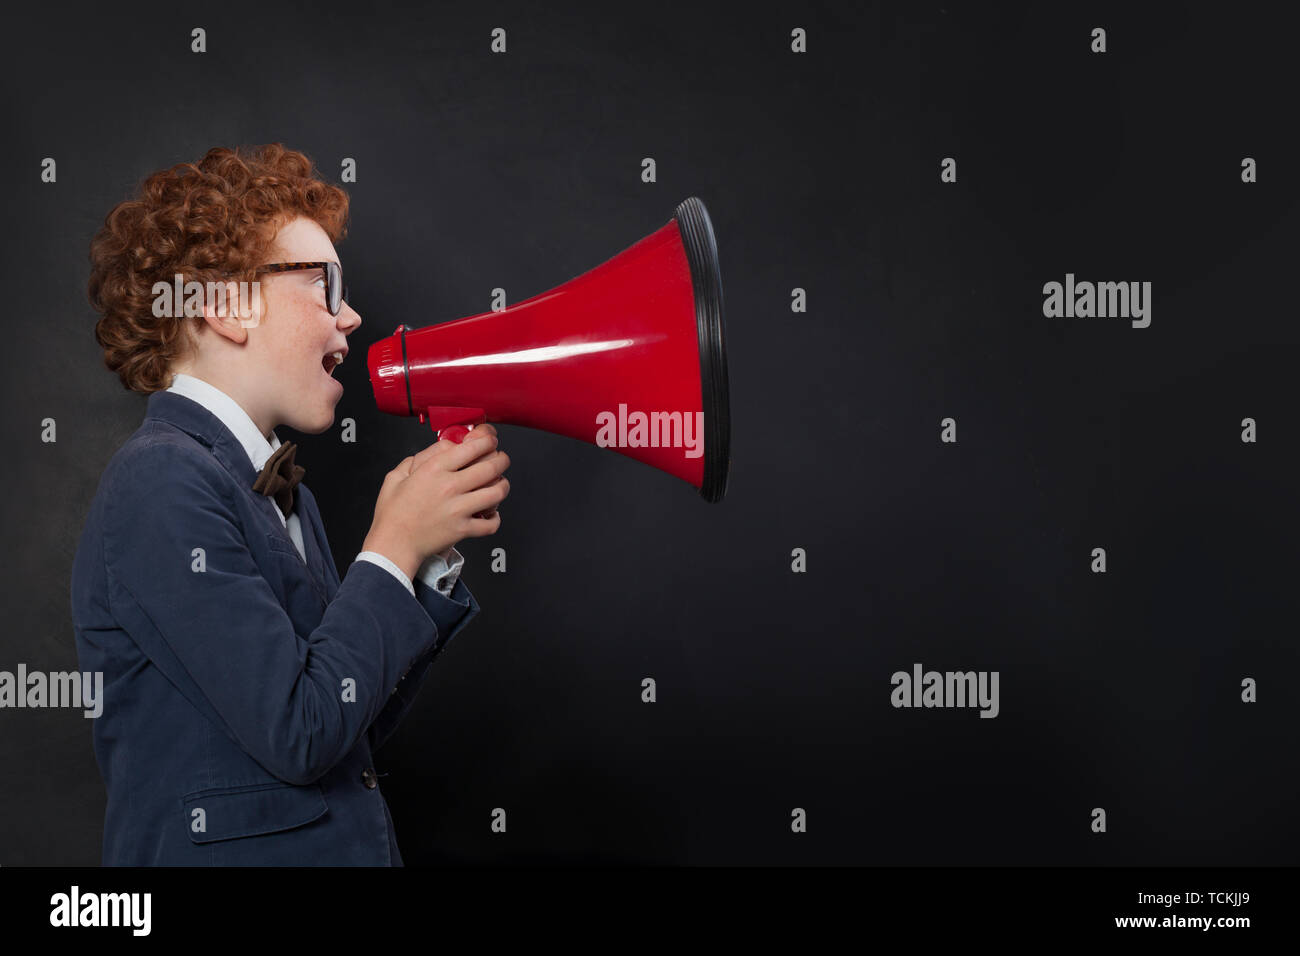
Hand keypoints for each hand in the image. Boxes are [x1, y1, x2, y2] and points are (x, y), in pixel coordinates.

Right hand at [362, 424, 509, 579]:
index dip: (487, 441)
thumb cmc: (393, 513)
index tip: (490, 441)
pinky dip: (495, 518)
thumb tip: (442, 450)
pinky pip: (491, 522)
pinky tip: (491, 513)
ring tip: (500, 484)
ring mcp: (458, 509)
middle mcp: (449, 486)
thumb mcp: (396, 476)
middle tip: (502, 459)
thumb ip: (419, 459)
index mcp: (433, 470)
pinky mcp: (463, 529)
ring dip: (503, 486)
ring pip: (497, 492)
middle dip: (502, 460)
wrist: (393, 544)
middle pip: (490, 467)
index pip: (471, 447)